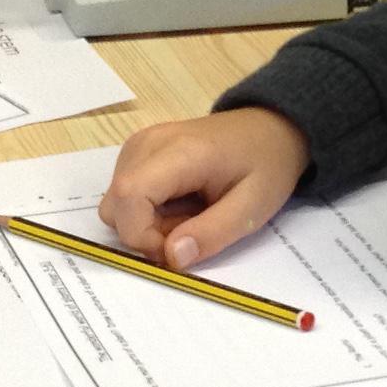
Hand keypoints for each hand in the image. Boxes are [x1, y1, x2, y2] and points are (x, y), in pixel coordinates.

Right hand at [100, 108, 311, 269]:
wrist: (270, 128)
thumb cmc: (267, 164)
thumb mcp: (253, 208)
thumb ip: (212, 234)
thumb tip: (171, 258)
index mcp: (179, 152)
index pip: (129, 197)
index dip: (143, 236)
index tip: (178, 249)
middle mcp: (147, 143)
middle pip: (116, 206)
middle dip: (147, 233)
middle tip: (193, 227)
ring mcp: (139, 144)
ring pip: (117, 204)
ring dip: (148, 223)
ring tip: (191, 213)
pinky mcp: (137, 151)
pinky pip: (125, 194)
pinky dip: (147, 210)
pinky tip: (181, 202)